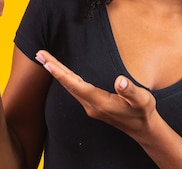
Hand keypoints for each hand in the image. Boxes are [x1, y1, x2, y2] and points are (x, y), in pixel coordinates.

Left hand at [35, 50, 156, 137]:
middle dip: (52, 68)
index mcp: (100, 102)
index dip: (60, 73)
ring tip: (45, 60)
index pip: (75, 85)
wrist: (142, 128)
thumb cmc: (142, 112)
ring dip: (56, 72)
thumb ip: (131, 91)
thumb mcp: (142, 100)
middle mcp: (91, 105)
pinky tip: (61, 72)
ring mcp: (90, 106)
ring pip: (69, 86)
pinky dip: (65, 78)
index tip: (47, 62)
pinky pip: (74, 88)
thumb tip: (120, 81)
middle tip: (39, 53)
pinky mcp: (92, 104)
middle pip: (67, 84)